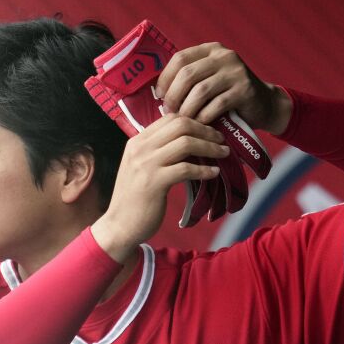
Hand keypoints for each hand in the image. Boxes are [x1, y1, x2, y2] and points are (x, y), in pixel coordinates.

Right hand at [91, 114, 228, 259]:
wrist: (120, 225)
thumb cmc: (136, 198)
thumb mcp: (142, 168)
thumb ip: (158, 153)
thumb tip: (186, 142)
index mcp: (138, 141)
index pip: (170, 118)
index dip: (195, 121)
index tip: (210, 131)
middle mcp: (140, 148)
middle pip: (180, 125)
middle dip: (206, 131)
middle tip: (221, 141)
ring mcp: (146, 164)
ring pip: (185, 143)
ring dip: (210, 148)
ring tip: (224, 154)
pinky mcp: (154, 182)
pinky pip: (186, 169)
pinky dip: (204, 170)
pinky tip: (214, 173)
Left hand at [156, 43, 291, 135]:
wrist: (265, 105)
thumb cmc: (231, 96)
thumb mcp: (212, 79)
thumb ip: (192, 79)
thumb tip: (159, 92)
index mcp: (211, 49)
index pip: (180, 58)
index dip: (166, 78)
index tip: (160, 96)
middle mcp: (224, 56)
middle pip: (188, 74)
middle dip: (174, 95)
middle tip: (170, 111)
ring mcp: (236, 72)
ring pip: (200, 90)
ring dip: (188, 108)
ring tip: (184, 120)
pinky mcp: (245, 90)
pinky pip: (216, 105)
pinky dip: (205, 116)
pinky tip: (201, 124)